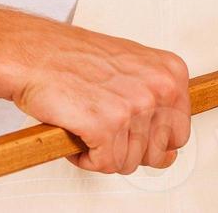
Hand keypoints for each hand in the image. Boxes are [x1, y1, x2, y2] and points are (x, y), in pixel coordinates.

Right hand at [3, 18, 190, 174]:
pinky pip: (104, 164)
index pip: (180, 132)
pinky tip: (77, 136)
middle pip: (157, 153)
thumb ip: (155, 101)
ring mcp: (135, 107)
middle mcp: (159, 89)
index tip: (133, 133)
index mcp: (171, 73)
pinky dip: (85, 159)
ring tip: (88, 128)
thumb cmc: (77, 59)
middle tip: (106, 133)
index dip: (153, 141)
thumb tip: (168, 148)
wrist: (38, 54)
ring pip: (129, 162)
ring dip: (103, 154)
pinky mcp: (107, 126)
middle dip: (128, 151)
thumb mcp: (133, 68)